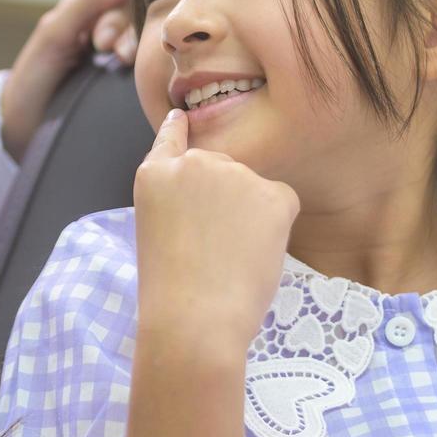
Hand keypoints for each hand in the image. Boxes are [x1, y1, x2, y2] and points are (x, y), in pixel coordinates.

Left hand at [0, 0, 135, 160]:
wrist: (25, 126)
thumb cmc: (32, 78)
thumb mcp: (53, 34)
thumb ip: (85, 3)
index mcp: (86, 9)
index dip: (119, 6)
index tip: (102, 36)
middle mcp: (104, 25)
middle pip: (135, 13)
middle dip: (126, 29)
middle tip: (111, 51)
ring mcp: (116, 50)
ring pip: (142, 36)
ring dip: (135, 44)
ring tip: (124, 59)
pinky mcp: (125, 76)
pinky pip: (146, 60)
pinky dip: (146, 63)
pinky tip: (143, 72)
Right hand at [133, 109, 299, 351]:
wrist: (194, 318)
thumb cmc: (169, 291)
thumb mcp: (156, 231)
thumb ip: (177, 202)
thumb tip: (213, 198)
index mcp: (155, 174)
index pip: (170, 138)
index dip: (178, 129)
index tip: (182, 117)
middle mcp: (194, 161)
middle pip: (220, 168)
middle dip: (223, 198)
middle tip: (213, 247)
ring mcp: (234, 173)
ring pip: (253, 188)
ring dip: (249, 214)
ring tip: (230, 257)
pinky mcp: (272, 193)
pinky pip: (281, 202)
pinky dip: (276, 227)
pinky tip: (256, 252)